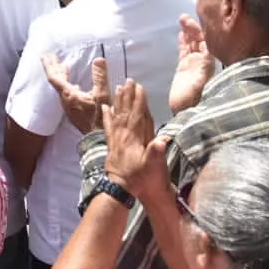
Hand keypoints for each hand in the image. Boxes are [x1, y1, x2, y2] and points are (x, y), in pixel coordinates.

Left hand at [43, 52, 111, 134]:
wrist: (98, 137)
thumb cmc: (99, 117)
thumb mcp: (102, 94)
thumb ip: (100, 76)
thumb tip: (98, 60)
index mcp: (69, 95)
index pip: (55, 77)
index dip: (50, 65)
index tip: (46, 55)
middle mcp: (65, 100)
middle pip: (56, 81)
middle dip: (54, 67)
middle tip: (51, 56)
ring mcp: (68, 107)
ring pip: (60, 87)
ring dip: (60, 75)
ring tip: (62, 66)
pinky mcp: (73, 111)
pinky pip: (65, 93)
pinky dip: (66, 84)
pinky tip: (73, 84)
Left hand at [102, 79, 167, 204]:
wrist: (118, 188)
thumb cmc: (137, 177)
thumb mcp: (149, 166)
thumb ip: (155, 152)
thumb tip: (163, 139)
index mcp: (133, 138)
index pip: (137, 115)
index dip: (139, 100)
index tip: (140, 87)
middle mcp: (123, 134)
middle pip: (126, 110)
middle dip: (128, 95)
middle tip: (129, 80)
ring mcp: (115, 138)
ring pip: (116, 114)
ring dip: (118, 100)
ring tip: (119, 87)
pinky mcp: (110, 143)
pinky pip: (107, 125)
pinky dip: (106, 114)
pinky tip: (105, 106)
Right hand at [170, 14, 213, 111]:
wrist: (184, 114)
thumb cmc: (194, 102)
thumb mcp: (200, 86)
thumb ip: (202, 74)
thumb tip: (206, 60)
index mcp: (209, 65)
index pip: (208, 43)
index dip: (204, 32)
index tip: (198, 21)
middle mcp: (203, 63)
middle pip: (200, 41)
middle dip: (194, 29)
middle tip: (184, 18)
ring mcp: (193, 65)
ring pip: (192, 44)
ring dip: (188, 32)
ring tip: (182, 19)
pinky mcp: (184, 69)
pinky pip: (184, 51)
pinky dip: (183, 41)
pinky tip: (181, 33)